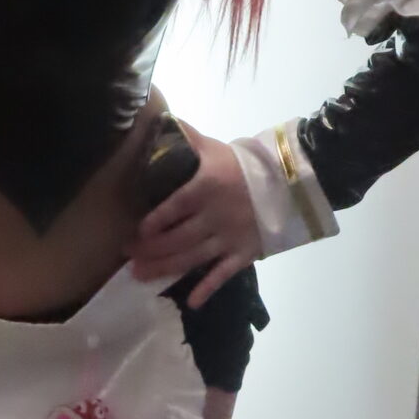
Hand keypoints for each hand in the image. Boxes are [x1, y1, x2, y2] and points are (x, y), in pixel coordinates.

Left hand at [129, 131, 261, 308]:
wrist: (290, 183)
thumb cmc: (245, 165)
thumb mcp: (214, 148)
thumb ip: (188, 137)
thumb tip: (161, 117)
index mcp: (206, 188)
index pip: (174, 207)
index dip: (154, 221)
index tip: (136, 231)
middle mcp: (215, 216)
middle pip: (177, 238)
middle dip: (150, 250)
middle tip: (129, 257)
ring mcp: (229, 238)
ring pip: (192, 257)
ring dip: (164, 269)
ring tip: (141, 276)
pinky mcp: (244, 253)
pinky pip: (223, 274)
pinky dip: (207, 288)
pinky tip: (190, 301)